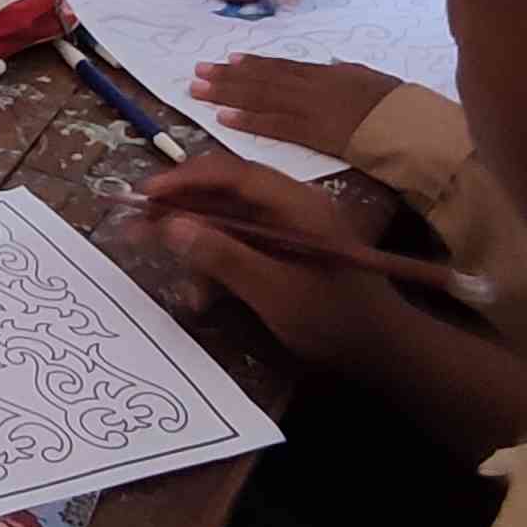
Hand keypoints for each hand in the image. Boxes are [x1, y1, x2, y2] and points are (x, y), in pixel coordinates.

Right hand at [137, 152, 426, 366]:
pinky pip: (243, 244)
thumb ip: (224, 258)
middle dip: (182, 209)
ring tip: (169, 271)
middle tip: (139, 226)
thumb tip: (173, 226)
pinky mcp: (289, 251)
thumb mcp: (275, 293)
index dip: (184, 180)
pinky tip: (201, 295)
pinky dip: (218, 262)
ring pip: (230, 221)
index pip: (232, 173)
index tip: (145, 195)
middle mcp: (293, 206)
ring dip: (198, 244)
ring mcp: (292, 228)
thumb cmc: (336, 321)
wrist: (387, 353)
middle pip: (226, 192)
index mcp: (297, 204)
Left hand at [187, 54, 397, 155]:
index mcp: (326, 73)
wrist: (408, 123)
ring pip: (260, 97)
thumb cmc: (395, 103)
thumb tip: (333, 67)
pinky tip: (223, 117)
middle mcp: (311, 86)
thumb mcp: (369, 79)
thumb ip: (346, 74)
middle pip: (262, 79)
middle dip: (228, 76)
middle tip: (198, 72)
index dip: (253, 64)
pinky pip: (273, 125)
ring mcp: (308, 108)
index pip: (282, 67)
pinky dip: (247, 120)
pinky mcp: (310, 133)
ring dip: (227, 93)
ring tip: (198, 90)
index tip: (229, 60)